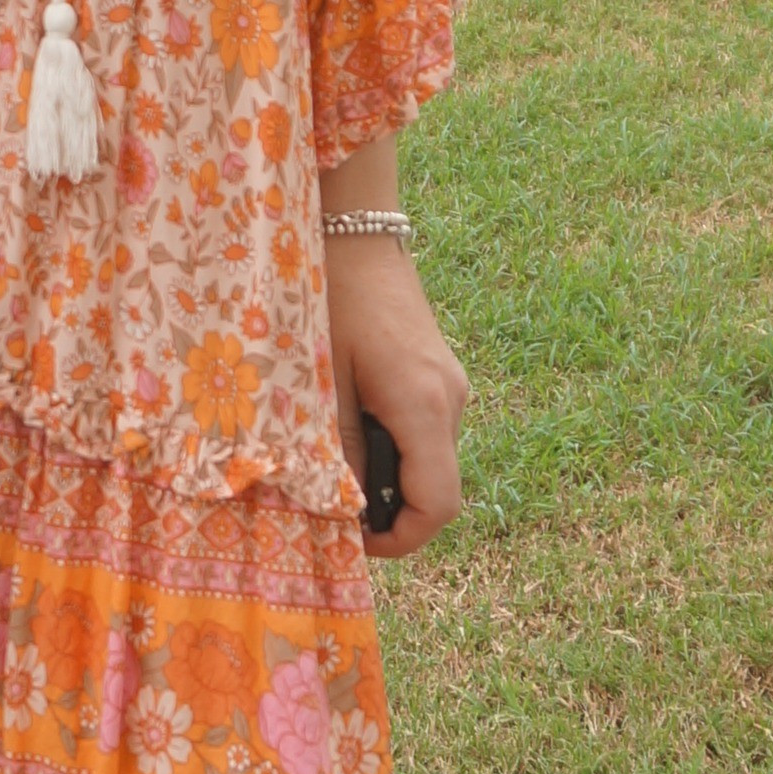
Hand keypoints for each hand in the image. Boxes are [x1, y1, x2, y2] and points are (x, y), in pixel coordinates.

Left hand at [326, 234, 468, 560]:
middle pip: (438, 488)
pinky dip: (394, 445)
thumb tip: (340, 508)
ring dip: (390, 475)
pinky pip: (424, 430)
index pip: (438, 505)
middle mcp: (450, 401)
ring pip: (431, 460)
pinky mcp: (439, 373)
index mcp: (423, 406)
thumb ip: (334, 447)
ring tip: (334, 459)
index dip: (402, 540)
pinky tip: (349, 421)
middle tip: (334, 505)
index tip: (356, 542)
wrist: (355, 231)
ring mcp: (451, 385)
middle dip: (391, 510)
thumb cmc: (328, 299)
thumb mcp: (321, 381)